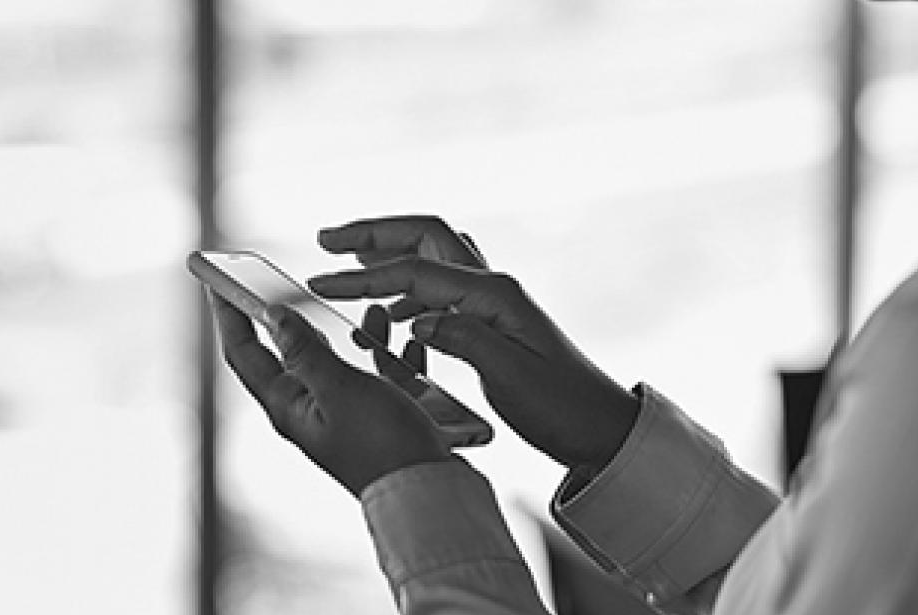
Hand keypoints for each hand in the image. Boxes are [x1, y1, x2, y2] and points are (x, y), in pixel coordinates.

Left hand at [209, 292, 449, 497]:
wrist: (427, 492)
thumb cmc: (382, 445)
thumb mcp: (340, 389)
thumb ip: (307, 351)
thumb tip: (272, 316)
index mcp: (289, 405)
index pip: (245, 353)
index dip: (229, 315)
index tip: (217, 282)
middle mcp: (310, 409)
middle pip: (291, 354)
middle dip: (294, 317)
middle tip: (286, 283)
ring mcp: (344, 414)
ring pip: (341, 361)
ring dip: (355, 333)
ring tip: (375, 312)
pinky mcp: (376, 418)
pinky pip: (378, 376)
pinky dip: (389, 355)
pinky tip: (408, 345)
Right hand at [310, 216, 638, 472]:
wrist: (599, 426)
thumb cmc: (562, 406)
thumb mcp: (511, 377)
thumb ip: (464, 339)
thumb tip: (417, 317)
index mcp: (494, 295)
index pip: (415, 270)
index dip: (363, 275)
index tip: (319, 281)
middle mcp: (494, 287)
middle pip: (426, 237)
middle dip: (375, 232)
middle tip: (328, 239)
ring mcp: (494, 302)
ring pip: (434, 258)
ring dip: (390, 252)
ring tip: (349, 259)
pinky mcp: (493, 322)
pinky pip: (443, 289)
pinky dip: (410, 287)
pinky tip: (393, 311)